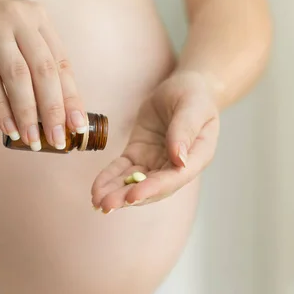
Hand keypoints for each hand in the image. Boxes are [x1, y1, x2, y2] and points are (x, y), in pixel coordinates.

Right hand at [0, 0, 86, 149]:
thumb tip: (54, 112)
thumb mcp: (16, 34)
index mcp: (39, 19)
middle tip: (58, 139)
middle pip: (44, 71)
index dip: (71, 97)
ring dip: (27, 113)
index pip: (62, 63)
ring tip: (32, 141)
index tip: (78, 126)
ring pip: (17, 76)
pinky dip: (0, 107)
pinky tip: (8, 128)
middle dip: (54, 110)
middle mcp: (20, 20)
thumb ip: (34, 63)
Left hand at [91, 72, 219, 212]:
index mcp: (196, 157)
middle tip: (106, 205)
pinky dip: (109, 179)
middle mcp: (176, 166)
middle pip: (151, 187)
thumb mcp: (192, 107)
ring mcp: (156, 162)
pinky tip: (96, 189)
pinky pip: (122, 169)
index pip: (174, 178)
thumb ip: (185, 130)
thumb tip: (179, 159)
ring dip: (116, 193)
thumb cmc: (195, 96)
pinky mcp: (139, 154)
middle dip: (128, 197)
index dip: (152, 189)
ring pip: (134, 182)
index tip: (132, 196)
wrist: (184, 88)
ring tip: (96, 201)